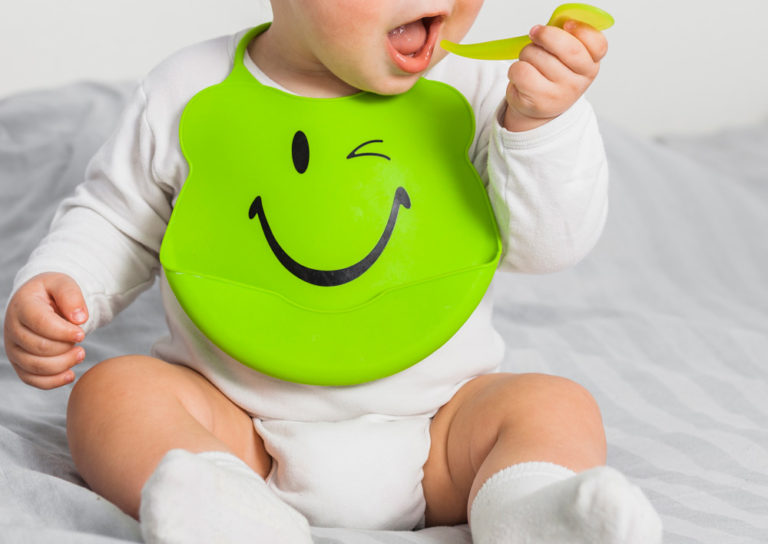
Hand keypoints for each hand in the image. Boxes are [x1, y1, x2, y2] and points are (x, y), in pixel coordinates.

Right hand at [3, 273, 87, 388]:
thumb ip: (72, 296)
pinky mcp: (19, 363)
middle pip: (39, 347)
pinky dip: (52, 382)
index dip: (64, 332)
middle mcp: (12, 328)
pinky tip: (70, 374)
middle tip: (82, 342)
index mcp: (23, 306)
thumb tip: (80, 318)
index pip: (41, 323)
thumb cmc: (53, 293)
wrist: (38, 302)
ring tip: (80, 354)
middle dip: (66, 348)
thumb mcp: (63, 283)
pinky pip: (31, 379)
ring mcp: (13, 348)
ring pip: (35, 366)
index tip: (82, 333)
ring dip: (62, 364)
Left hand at [503, 21, 607, 131]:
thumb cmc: (551, 75)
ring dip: (526, 53)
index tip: (567, 24)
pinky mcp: (538, 102)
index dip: (583, 30)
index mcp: (590, 66)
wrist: (537, 105)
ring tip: (530, 63)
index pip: (597, 45)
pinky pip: (521, 71)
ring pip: (537, 56)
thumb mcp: (565, 57)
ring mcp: (560, 94)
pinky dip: (515, 68)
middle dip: (546, 34)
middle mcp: (578, 82)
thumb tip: (555, 22)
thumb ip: (565, 39)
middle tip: (535, 33)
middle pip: (568, 48)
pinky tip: (521, 76)